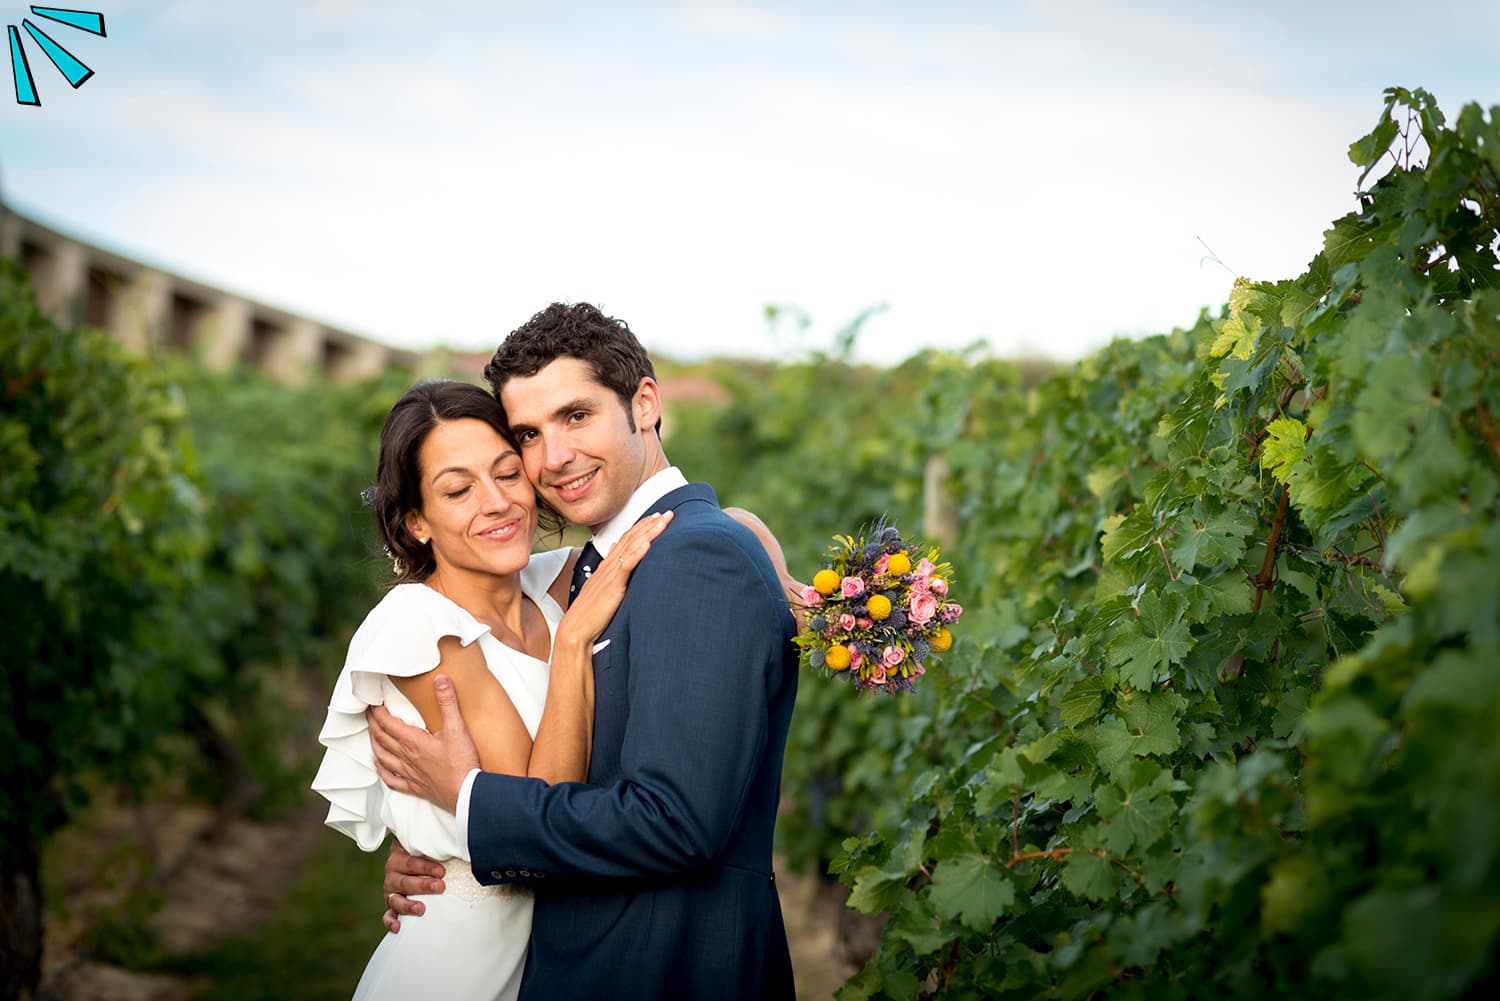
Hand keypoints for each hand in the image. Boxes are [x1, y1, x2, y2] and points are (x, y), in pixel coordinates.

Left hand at [367, 675, 478, 811]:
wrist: (466, 793)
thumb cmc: (462, 762)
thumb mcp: (457, 727)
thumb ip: (448, 702)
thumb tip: (440, 679)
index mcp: (413, 741)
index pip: (387, 723)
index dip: (377, 712)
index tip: (372, 703)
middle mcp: (406, 757)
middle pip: (381, 738)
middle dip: (373, 724)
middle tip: (368, 714)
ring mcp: (408, 774)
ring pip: (382, 757)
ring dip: (374, 744)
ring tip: (372, 735)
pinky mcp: (414, 787)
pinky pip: (391, 780)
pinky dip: (382, 771)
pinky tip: (381, 767)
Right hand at [381, 839, 446, 932]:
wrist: (413, 855)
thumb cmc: (426, 849)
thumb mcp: (429, 841)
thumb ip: (438, 837)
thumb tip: (457, 819)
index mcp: (400, 855)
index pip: (410, 861)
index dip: (425, 867)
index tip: (442, 871)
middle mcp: (392, 872)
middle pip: (405, 881)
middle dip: (423, 885)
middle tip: (440, 887)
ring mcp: (390, 889)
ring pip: (395, 898)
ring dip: (408, 905)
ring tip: (421, 909)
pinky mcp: (391, 904)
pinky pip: (387, 914)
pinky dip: (390, 920)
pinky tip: (397, 926)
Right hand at [559, 511, 672, 644]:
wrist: (575, 629)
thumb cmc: (590, 612)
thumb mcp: (601, 585)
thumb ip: (610, 567)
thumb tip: (616, 548)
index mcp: (606, 565)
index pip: (626, 538)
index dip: (642, 526)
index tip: (658, 517)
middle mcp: (608, 566)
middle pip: (631, 538)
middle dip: (650, 524)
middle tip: (669, 513)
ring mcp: (610, 575)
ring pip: (631, 547)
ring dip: (648, 532)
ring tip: (664, 521)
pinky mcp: (612, 586)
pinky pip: (625, 566)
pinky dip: (637, 554)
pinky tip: (648, 544)